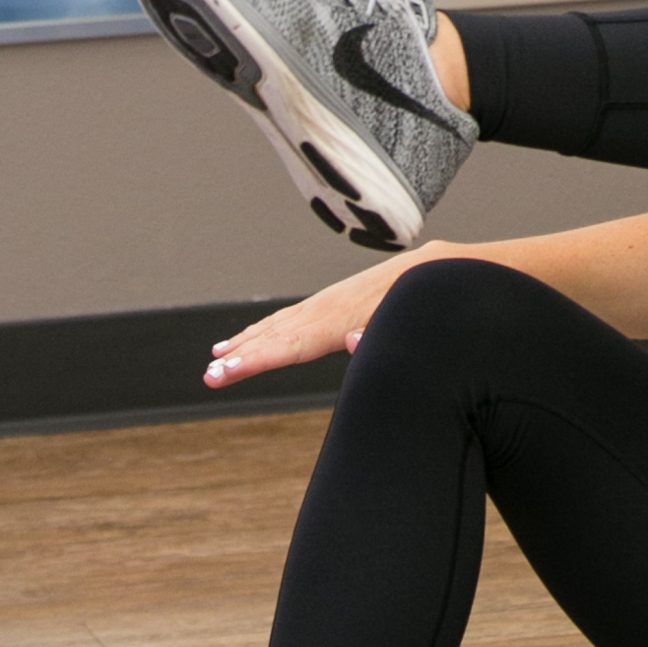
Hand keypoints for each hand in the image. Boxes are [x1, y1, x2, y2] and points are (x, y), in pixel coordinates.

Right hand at [205, 253, 425, 388]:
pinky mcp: (331, 303)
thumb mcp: (409, 322)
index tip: (225, 372)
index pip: (293, 345)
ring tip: (217, 360)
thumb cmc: (423, 304)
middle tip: (210, 377)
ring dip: (247, 343)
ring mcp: (328, 303)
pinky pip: (288, 319)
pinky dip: (263, 329)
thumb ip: (381, 332)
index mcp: (345, 317)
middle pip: (277, 336)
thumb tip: (350, 340)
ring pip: (279, 326)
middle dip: (242, 356)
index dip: (257, 360)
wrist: (437, 270)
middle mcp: (329, 308)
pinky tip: (246, 338)